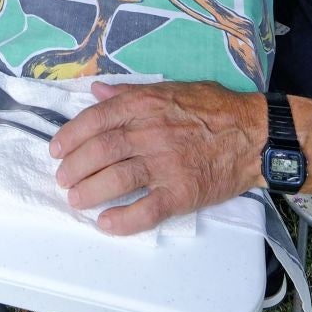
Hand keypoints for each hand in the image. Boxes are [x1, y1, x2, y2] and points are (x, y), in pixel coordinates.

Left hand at [51, 81, 266, 235]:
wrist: (255, 135)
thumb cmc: (215, 109)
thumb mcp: (171, 89)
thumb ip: (131, 93)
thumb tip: (97, 91)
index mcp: (146, 105)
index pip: (97, 119)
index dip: (70, 136)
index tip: (56, 149)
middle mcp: (152, 133)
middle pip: (101, 151)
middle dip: (74, 167)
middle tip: (63, 179)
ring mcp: (167, 164)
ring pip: (117, 179)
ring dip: (90, 192)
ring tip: (77, 199)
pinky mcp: (183, 193)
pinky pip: (146, 210)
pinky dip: (122, 219)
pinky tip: (106, 223)